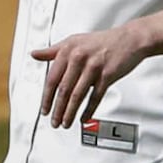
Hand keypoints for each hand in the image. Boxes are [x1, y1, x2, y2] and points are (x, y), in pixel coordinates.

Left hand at [31, 24, 148, 127]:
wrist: (128, 39)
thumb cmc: (100, 42)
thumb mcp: (73, 41)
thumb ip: (53, 51)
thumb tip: (34, 54)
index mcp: (67, 49)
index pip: (52, 77)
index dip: (46, 96)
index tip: (44, 108)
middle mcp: (78, 57)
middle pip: (63, 89)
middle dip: (57, 109)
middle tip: (54, 121)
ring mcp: (93, 66)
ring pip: (77, 95)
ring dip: (70, 112)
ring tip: (65, 123)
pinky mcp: (107, 75)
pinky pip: (95, 97)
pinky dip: (88, 110)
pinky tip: (83, 118)